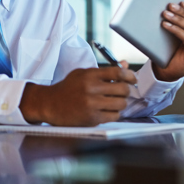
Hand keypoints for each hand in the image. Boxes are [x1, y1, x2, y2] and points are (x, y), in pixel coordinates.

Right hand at [19, 64, 136, 125]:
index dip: (129, 75)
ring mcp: (91, 104)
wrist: (51, 104)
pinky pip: (114, 116)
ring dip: (120, 103)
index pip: (117, 72)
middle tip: (122, 91)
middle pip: (123, 89)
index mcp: (89, 75)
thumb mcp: (83, 74)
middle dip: (126, 90)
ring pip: (121, 104)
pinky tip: (106, 110)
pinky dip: (114, 113)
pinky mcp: (92, 118)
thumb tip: (125, 65)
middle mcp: (90, 89)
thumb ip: (104, 71)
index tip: (132, 79)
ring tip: (113, 101)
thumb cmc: (68, 88)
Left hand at [152, 1, 183, 81]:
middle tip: (170, 6)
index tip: (182, 2)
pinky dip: (176, 29)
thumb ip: (180, 19)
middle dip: (182, 11)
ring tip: (165, 14)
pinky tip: (166, 25)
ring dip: (177, 19)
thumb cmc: (171, 47)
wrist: (167, 67)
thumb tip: (172, 4)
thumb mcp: (176, 30)